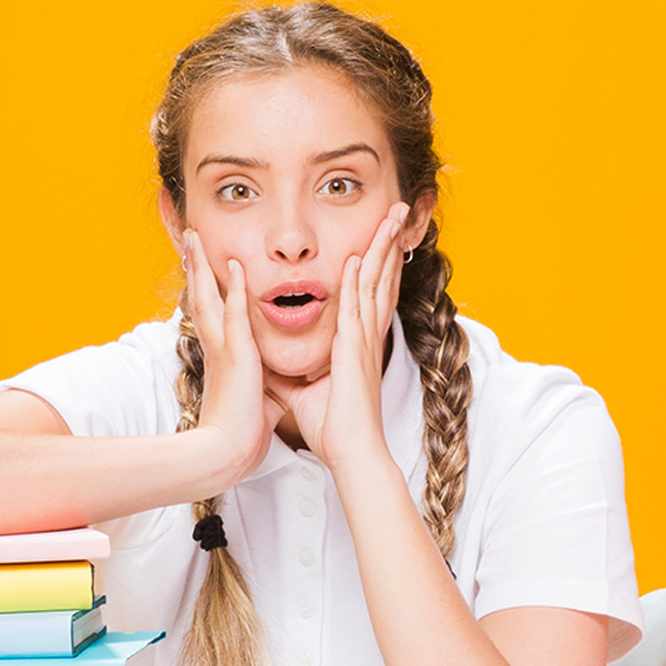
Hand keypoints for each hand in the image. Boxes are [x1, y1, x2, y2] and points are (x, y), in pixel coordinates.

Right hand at [182, 230, 282, 485]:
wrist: (227, 452)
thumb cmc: (241, 433)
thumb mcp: (257, 400)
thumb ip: (266, 385)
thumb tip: (280, 386)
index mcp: (223, 358)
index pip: (212, 315)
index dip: (207, 289)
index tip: (201, 266)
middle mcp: (217, 348)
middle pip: (201, 298)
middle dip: (195, 267)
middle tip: (189, 240)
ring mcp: (224, 350)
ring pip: (209, 298)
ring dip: (203, 266)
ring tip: (195, 238)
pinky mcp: (236, 355)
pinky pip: (234, 315)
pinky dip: (234, 289)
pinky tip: (234, 265)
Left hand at [265, 203, 410, 471]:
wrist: (351, 454)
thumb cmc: (333, 427)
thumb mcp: (301, 392)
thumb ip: (287, 373)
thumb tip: (266, 365)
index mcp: (359, 341)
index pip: (371, 290)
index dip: (378, 260)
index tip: (382, 233)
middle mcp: (367, 335)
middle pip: (381, 277)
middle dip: (389, 242)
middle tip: (398, 211)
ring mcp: (364, 341)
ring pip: (375, 284)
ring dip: (381, 250)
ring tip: (391, 219)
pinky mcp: (354, 353)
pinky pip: (355, 310)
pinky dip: (356, 283)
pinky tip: (355, 259)